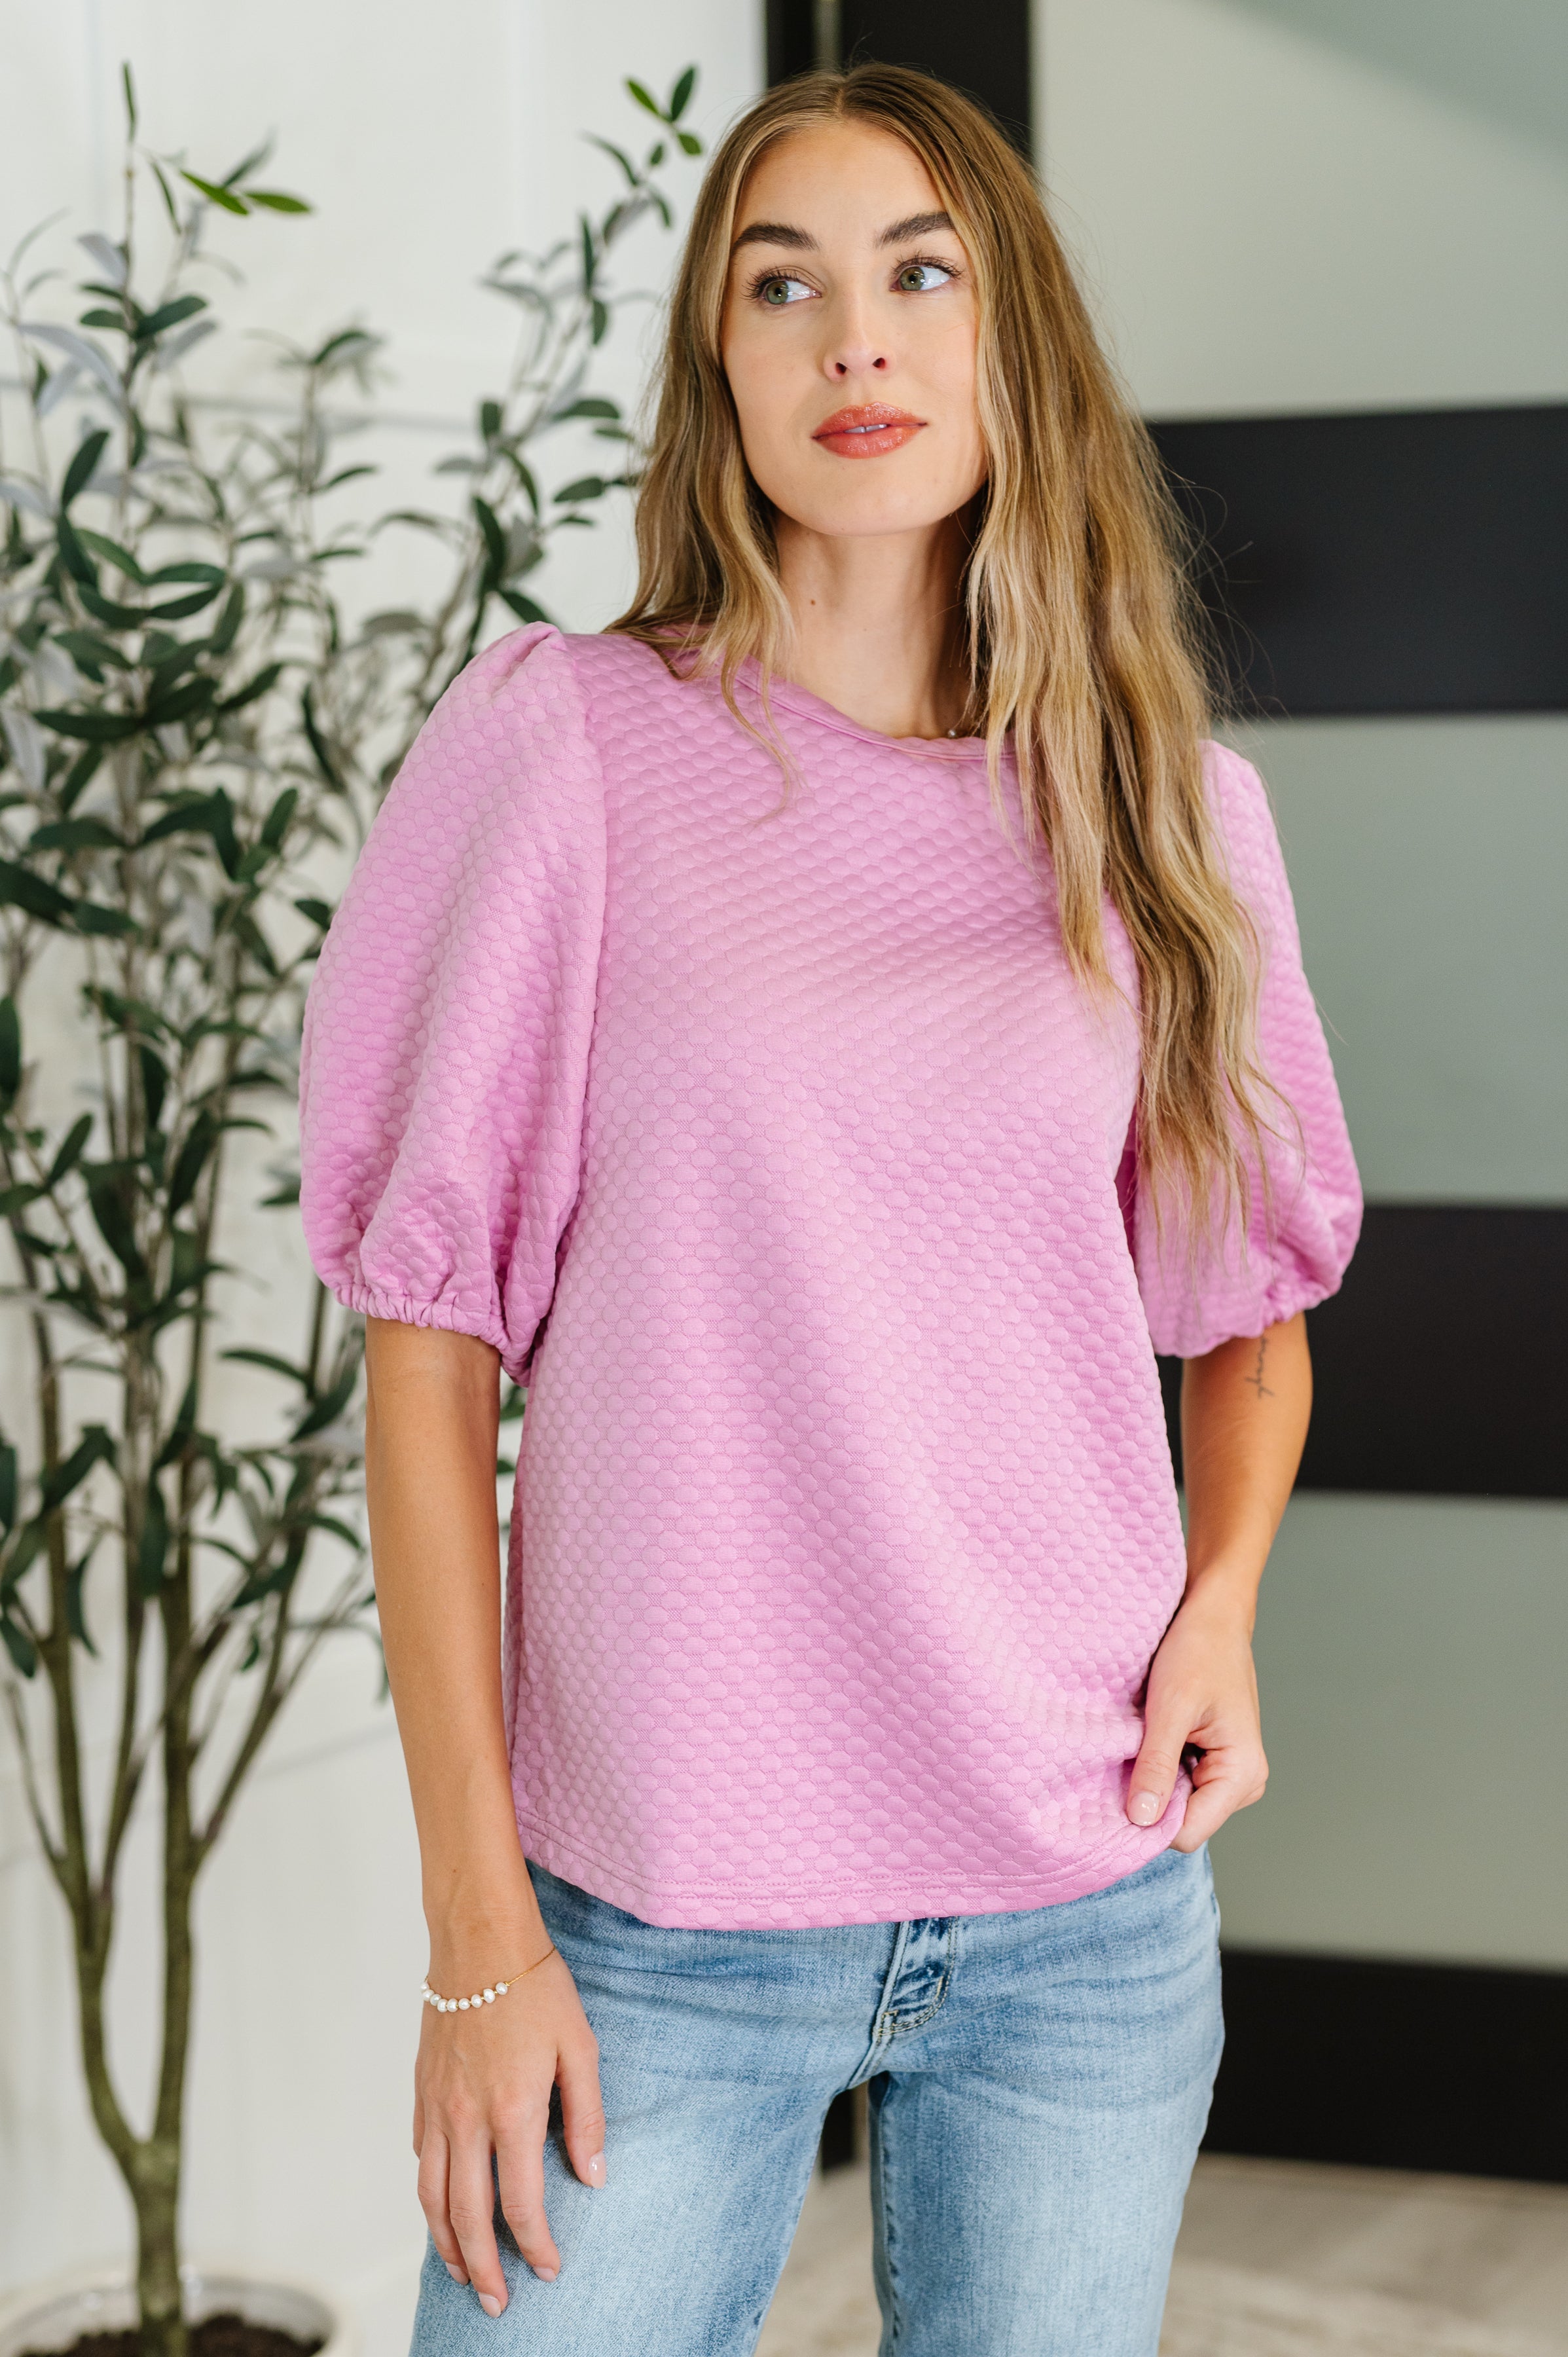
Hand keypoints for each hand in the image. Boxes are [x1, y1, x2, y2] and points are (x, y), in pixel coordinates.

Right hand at [413, 1946, 605, 2309]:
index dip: (535, 2245)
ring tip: (462, 2272)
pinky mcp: (421, 2090)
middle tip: (495, 2303)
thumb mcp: (580, 2047)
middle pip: (467, 2215)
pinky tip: (442, 2204)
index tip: (549, 2268)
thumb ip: (586, 2117)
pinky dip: (428, 2192)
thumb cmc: (536, 1988)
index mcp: (512, 2111)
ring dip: (446, 2243)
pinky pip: (419, 2156)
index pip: (520, 2203)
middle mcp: (467, 2118)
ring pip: (431, 2195)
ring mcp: (437, 2106)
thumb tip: (593, 2176)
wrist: (480, 1940)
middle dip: (482, 2267)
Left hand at [1125, 1594, 1267, 1851]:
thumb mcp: (1171, 1707)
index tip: (1119, 1786)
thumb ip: (1157, 1765)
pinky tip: (1149, 1737)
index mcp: (1242, 1775)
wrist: (1212, 1616)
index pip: (1186, 1833)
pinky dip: (1157, 1767)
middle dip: (1150, 1797)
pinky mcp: (1214, 1762)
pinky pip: (1178, 1784)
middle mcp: (1243, 1783)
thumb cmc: (1198, 1650)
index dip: (1149, 1819)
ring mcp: (1229, 1774)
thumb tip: (1141, 1821)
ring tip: (1142, 1739)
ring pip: (1177, 1805)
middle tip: (1128, 1753)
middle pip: (1182, 1823)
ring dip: (1152, 1779)